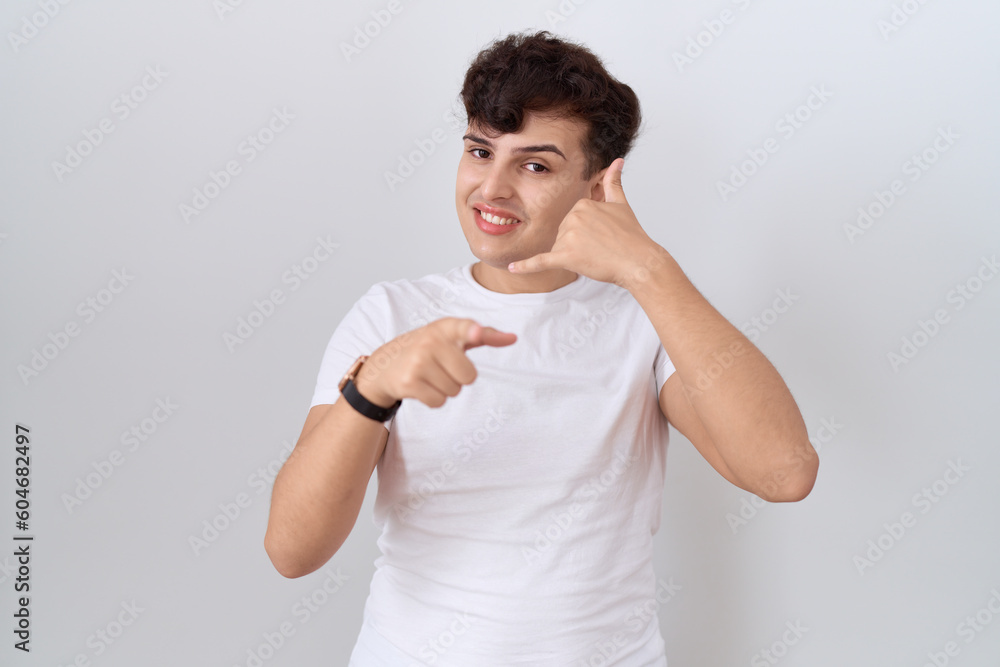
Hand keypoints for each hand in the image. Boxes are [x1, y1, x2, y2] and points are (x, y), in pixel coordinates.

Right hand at [354, 318, 515, 408]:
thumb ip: (483, 336)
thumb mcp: (452, 337)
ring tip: (429, 375)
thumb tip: (513, 338)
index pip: (463, 328)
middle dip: (459, 378)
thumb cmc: (429, 349)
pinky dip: (433, 399)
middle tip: (441, 368)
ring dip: (445, 389)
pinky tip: (421, 386)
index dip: (473, 331)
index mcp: (445, 327)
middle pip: (469, 376)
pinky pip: (439, 401)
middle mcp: (430, 341)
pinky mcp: (409, 382)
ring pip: (454, 391)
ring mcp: (418, 361)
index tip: (476, 333)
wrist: (385, 364)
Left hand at [506, 158, 663, 287]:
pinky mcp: (565, 256)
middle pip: (563, 233)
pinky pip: (541, 261)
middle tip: (600, 248)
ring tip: (596, 256)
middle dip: (577, 244)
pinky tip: (512, 268)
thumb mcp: (620, 204)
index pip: (572, 220)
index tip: (601, 236)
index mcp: (582, 203)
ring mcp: (568, 237)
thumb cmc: (631, 237)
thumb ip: (613, 182)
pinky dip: (526, 266)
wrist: (638, 261)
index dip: (584, 232)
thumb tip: (616, 161)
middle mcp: (573, 217)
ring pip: (559, 248)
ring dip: (573, 255)